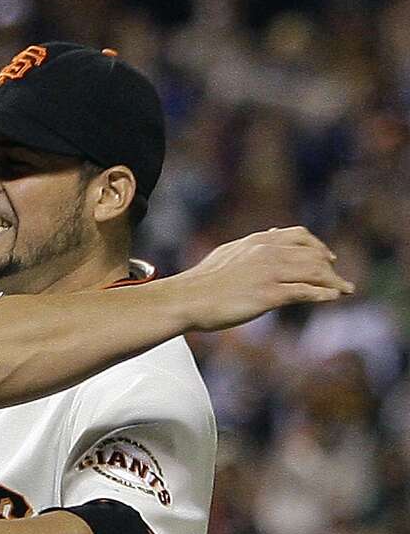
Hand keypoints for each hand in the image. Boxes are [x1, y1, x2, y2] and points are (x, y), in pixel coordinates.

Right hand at [176, 226, 353, 330]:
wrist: (187, 299)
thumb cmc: (202, 281)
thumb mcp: (228, 253)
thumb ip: (252, 244)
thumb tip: (271, 234)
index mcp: (257, 242)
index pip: (299, 236)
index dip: (318, 246)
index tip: (328, 258)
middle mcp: (267, 252)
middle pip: (312, 254)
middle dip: (330, 267)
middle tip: (340, 279)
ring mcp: (269, 273)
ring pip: (314, 272)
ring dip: (334, 281)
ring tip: (346, 289)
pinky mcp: (268, 295)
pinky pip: (305, 292)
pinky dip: (324, 294)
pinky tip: (333, 298)